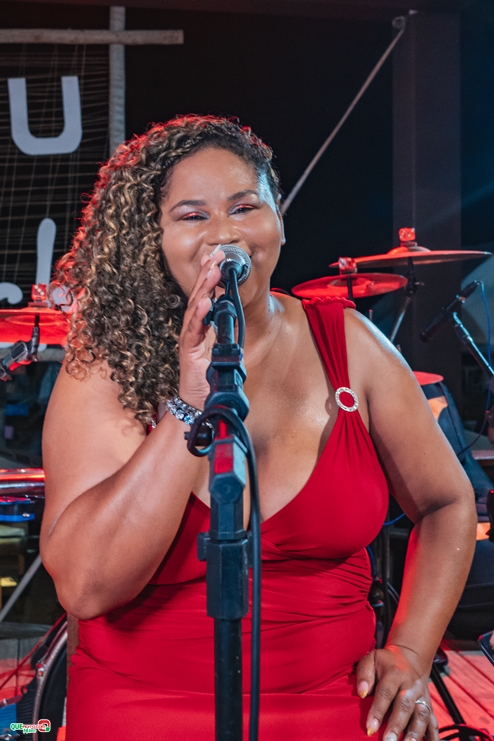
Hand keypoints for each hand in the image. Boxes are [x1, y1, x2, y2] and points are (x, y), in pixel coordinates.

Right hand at [177, 247, 224, 408]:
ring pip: (195, 308)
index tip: (218, 257)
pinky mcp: (188, 351)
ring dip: (204, 288)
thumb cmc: (209, 378)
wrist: (199, 403)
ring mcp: (189, 339)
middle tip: (215, 254)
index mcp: (201, 326)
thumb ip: (226, 332)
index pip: (205, 296)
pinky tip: (206, 301)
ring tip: (212, 271)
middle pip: (198, 296)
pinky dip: (199, 315)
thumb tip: (235, 314)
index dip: (210, 276)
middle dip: (207, 274)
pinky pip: (193, 330)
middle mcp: (192, 329)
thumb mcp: (223, 350)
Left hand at [356, 645, 438, 740]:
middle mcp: (411, 686)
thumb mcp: (371, 659)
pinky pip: (433, 723)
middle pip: (404, 706)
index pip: (386, 693)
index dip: (378, 711)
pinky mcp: (429, 706)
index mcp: (395, 674)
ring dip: (415, 733)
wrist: (410, 658)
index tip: (370, 728)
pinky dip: (433, 737)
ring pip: (421, 716)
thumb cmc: (386, 662)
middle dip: (396, 725)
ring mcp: (422, 697)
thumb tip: (361, 692)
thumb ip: (364, 674)